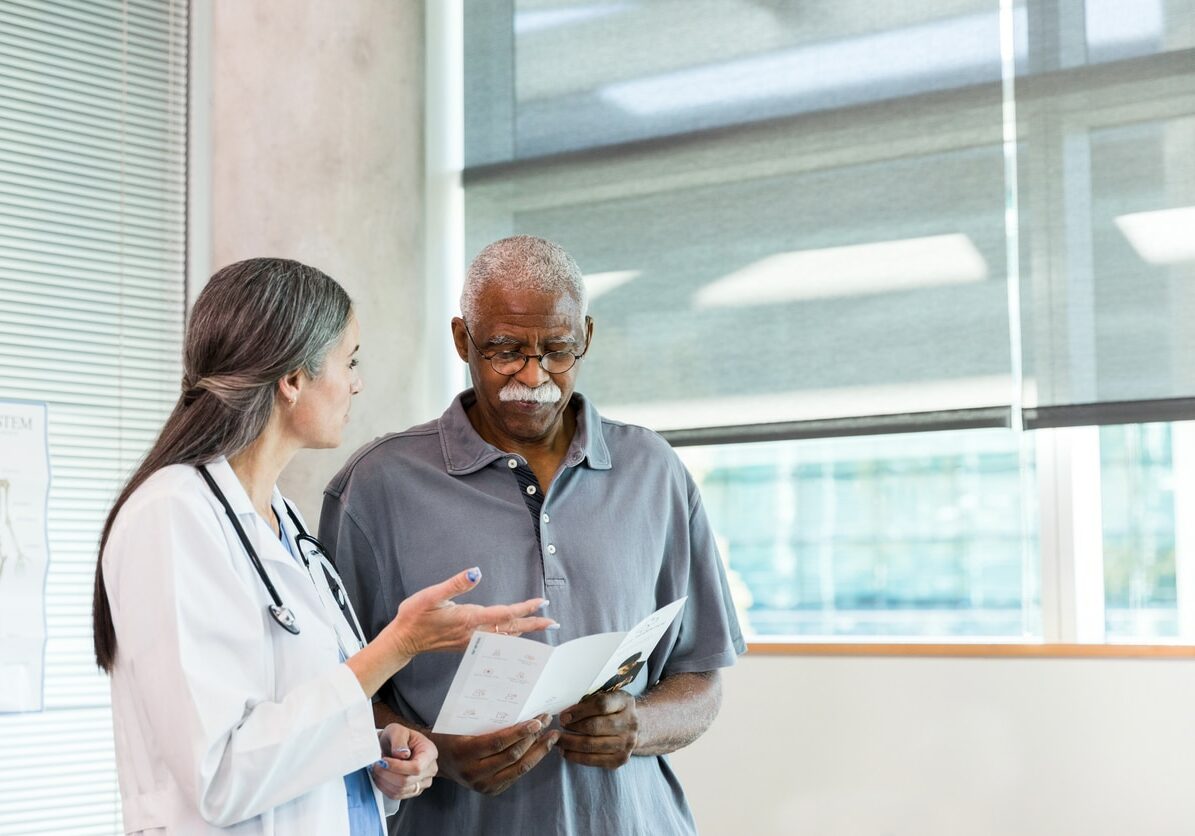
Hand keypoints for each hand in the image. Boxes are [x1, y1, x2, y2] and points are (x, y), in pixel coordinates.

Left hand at [370, 724, 437, 799]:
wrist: (396, 745)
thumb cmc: (398, 737)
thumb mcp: (397, 730)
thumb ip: (399, 740)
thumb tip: (402, 755)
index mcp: (429, 753)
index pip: (417, 767)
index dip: (398, 767)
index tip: (383, 761)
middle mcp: (430, 770)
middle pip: (407, 781)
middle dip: (386, 774)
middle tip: (375, 765)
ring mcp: (422, 783)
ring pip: (400, 790)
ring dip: (384, 781)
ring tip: (377, 769)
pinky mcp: (413, 791)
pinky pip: (397, 795)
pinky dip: (385, 787)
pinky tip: (381, 777)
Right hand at [386, 567, 556, 657]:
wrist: (403, 640)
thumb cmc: (415, 615)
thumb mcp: (432, 595)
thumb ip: (456, 583)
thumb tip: (477, 572)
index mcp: (469, 618)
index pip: (504, 614)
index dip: (524, 608)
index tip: (541, 602)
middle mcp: (474, 632)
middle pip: (510, 629)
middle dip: (533, 624)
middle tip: (553, 622)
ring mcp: (471, 640)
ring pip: (504, 636)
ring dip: (524, 631)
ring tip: (540, 627)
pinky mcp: (466, 643)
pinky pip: (495, 641)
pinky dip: (510, 637)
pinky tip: (514, 635)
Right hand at [431, 714, 559, 795]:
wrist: (437, 761)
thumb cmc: (451, 735)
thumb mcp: (461, 725)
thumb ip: (485, 721)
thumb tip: (518, 706)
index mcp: (465, 753)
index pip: (499, 743)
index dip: (520, 732)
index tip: (537, 721)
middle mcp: (475, 773)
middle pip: (513, 756)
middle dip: (534, 738)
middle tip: (547, 721)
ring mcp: (484, 785)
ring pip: (519, 769)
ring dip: (539, 751)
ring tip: (552, 736)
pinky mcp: (492, 790)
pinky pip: (516, 775)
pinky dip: (531, 760)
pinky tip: (540, 748)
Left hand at [557, 691, 638, 768]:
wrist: (634, 727)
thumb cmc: (613, 709)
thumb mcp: (606, 697)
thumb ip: (588, 701)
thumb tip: (565, 714)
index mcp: (625, 702)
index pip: (601, 705)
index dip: (579, 711)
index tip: (564, 716)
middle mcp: (629, 723)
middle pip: (595, 727)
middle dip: (572, 728)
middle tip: (556, 730)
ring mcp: (627, 743)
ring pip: (592, 745)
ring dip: (570, 744)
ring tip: (557, 741)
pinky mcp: (621, 759)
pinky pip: (594, 760)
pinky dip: (576, 757)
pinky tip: (566, 752)